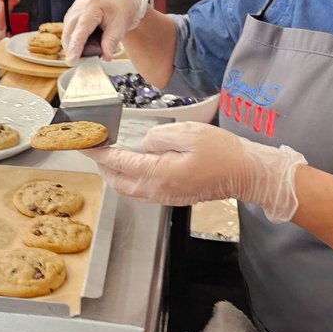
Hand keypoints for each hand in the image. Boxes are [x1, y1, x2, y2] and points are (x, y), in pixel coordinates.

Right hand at [61, 0, 147, 61]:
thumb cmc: (121, 11)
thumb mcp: (120, 27)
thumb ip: (111, 42)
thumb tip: (106, 58)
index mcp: (93, 7)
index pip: (81, 30)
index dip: (76, 46)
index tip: (72, 60)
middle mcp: (79, 7)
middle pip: (69, 33)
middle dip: (72, 50)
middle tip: (81, 63)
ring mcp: (73, 10)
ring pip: (67, 34)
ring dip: (72, 46)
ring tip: (86, 52)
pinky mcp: (71, 15)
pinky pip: (68, 32)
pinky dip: (74, 41)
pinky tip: (84, 44)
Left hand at [82, 121, 306, 220]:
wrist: (246, 174)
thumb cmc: (223, 152)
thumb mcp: (189, 134)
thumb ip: (160, 137)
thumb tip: (145, 143)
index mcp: (159, 174)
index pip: (119, 163)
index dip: (99, 152)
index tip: (86, 143)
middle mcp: (158, 190)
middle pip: (118, 182)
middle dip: (103, 165)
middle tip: (94, 147)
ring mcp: (166, 196)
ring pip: (129, 189)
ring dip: (115, 174)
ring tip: (109, 156)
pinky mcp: (173, 197)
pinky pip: (142, 192)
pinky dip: (129, 180)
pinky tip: (132, 167)